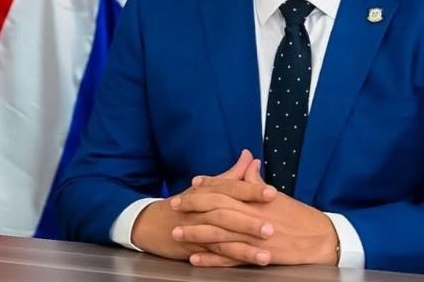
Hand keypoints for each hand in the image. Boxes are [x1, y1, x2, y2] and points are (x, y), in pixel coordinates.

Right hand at [130, 150, 275, 263]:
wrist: (150, 223)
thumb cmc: (184, 204)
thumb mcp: (206, 187)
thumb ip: (232, 174)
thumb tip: (250, 156)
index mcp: (208, 194)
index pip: (231, 190)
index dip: (251, 191)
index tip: (273, 193)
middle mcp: (202, 212)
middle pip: (226, 215)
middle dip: (249, 222)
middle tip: (271, 227)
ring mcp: (197, 232)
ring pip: (222, 240)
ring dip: (243, 249)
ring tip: (265, 255)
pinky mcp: (193, 250)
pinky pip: (212, 258)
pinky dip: (225, 263)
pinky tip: (241, 266)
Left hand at [172, 159, 339, 266]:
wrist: (320, 239)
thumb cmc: (300, 217)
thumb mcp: (277, 196)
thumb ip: (258, 182)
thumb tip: (248, 166)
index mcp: (256, 199)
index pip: (226, 188)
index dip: (207, 186)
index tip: (191, 184)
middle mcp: (251, 216)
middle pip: (215, 208)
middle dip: (192, 207)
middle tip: (174, 206)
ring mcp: (252, 237)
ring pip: (217, 234)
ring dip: (195, 233)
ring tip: (177, 232)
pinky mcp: (255, 255)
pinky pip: (228, 258)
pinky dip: (210, 258)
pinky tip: (195, 258)